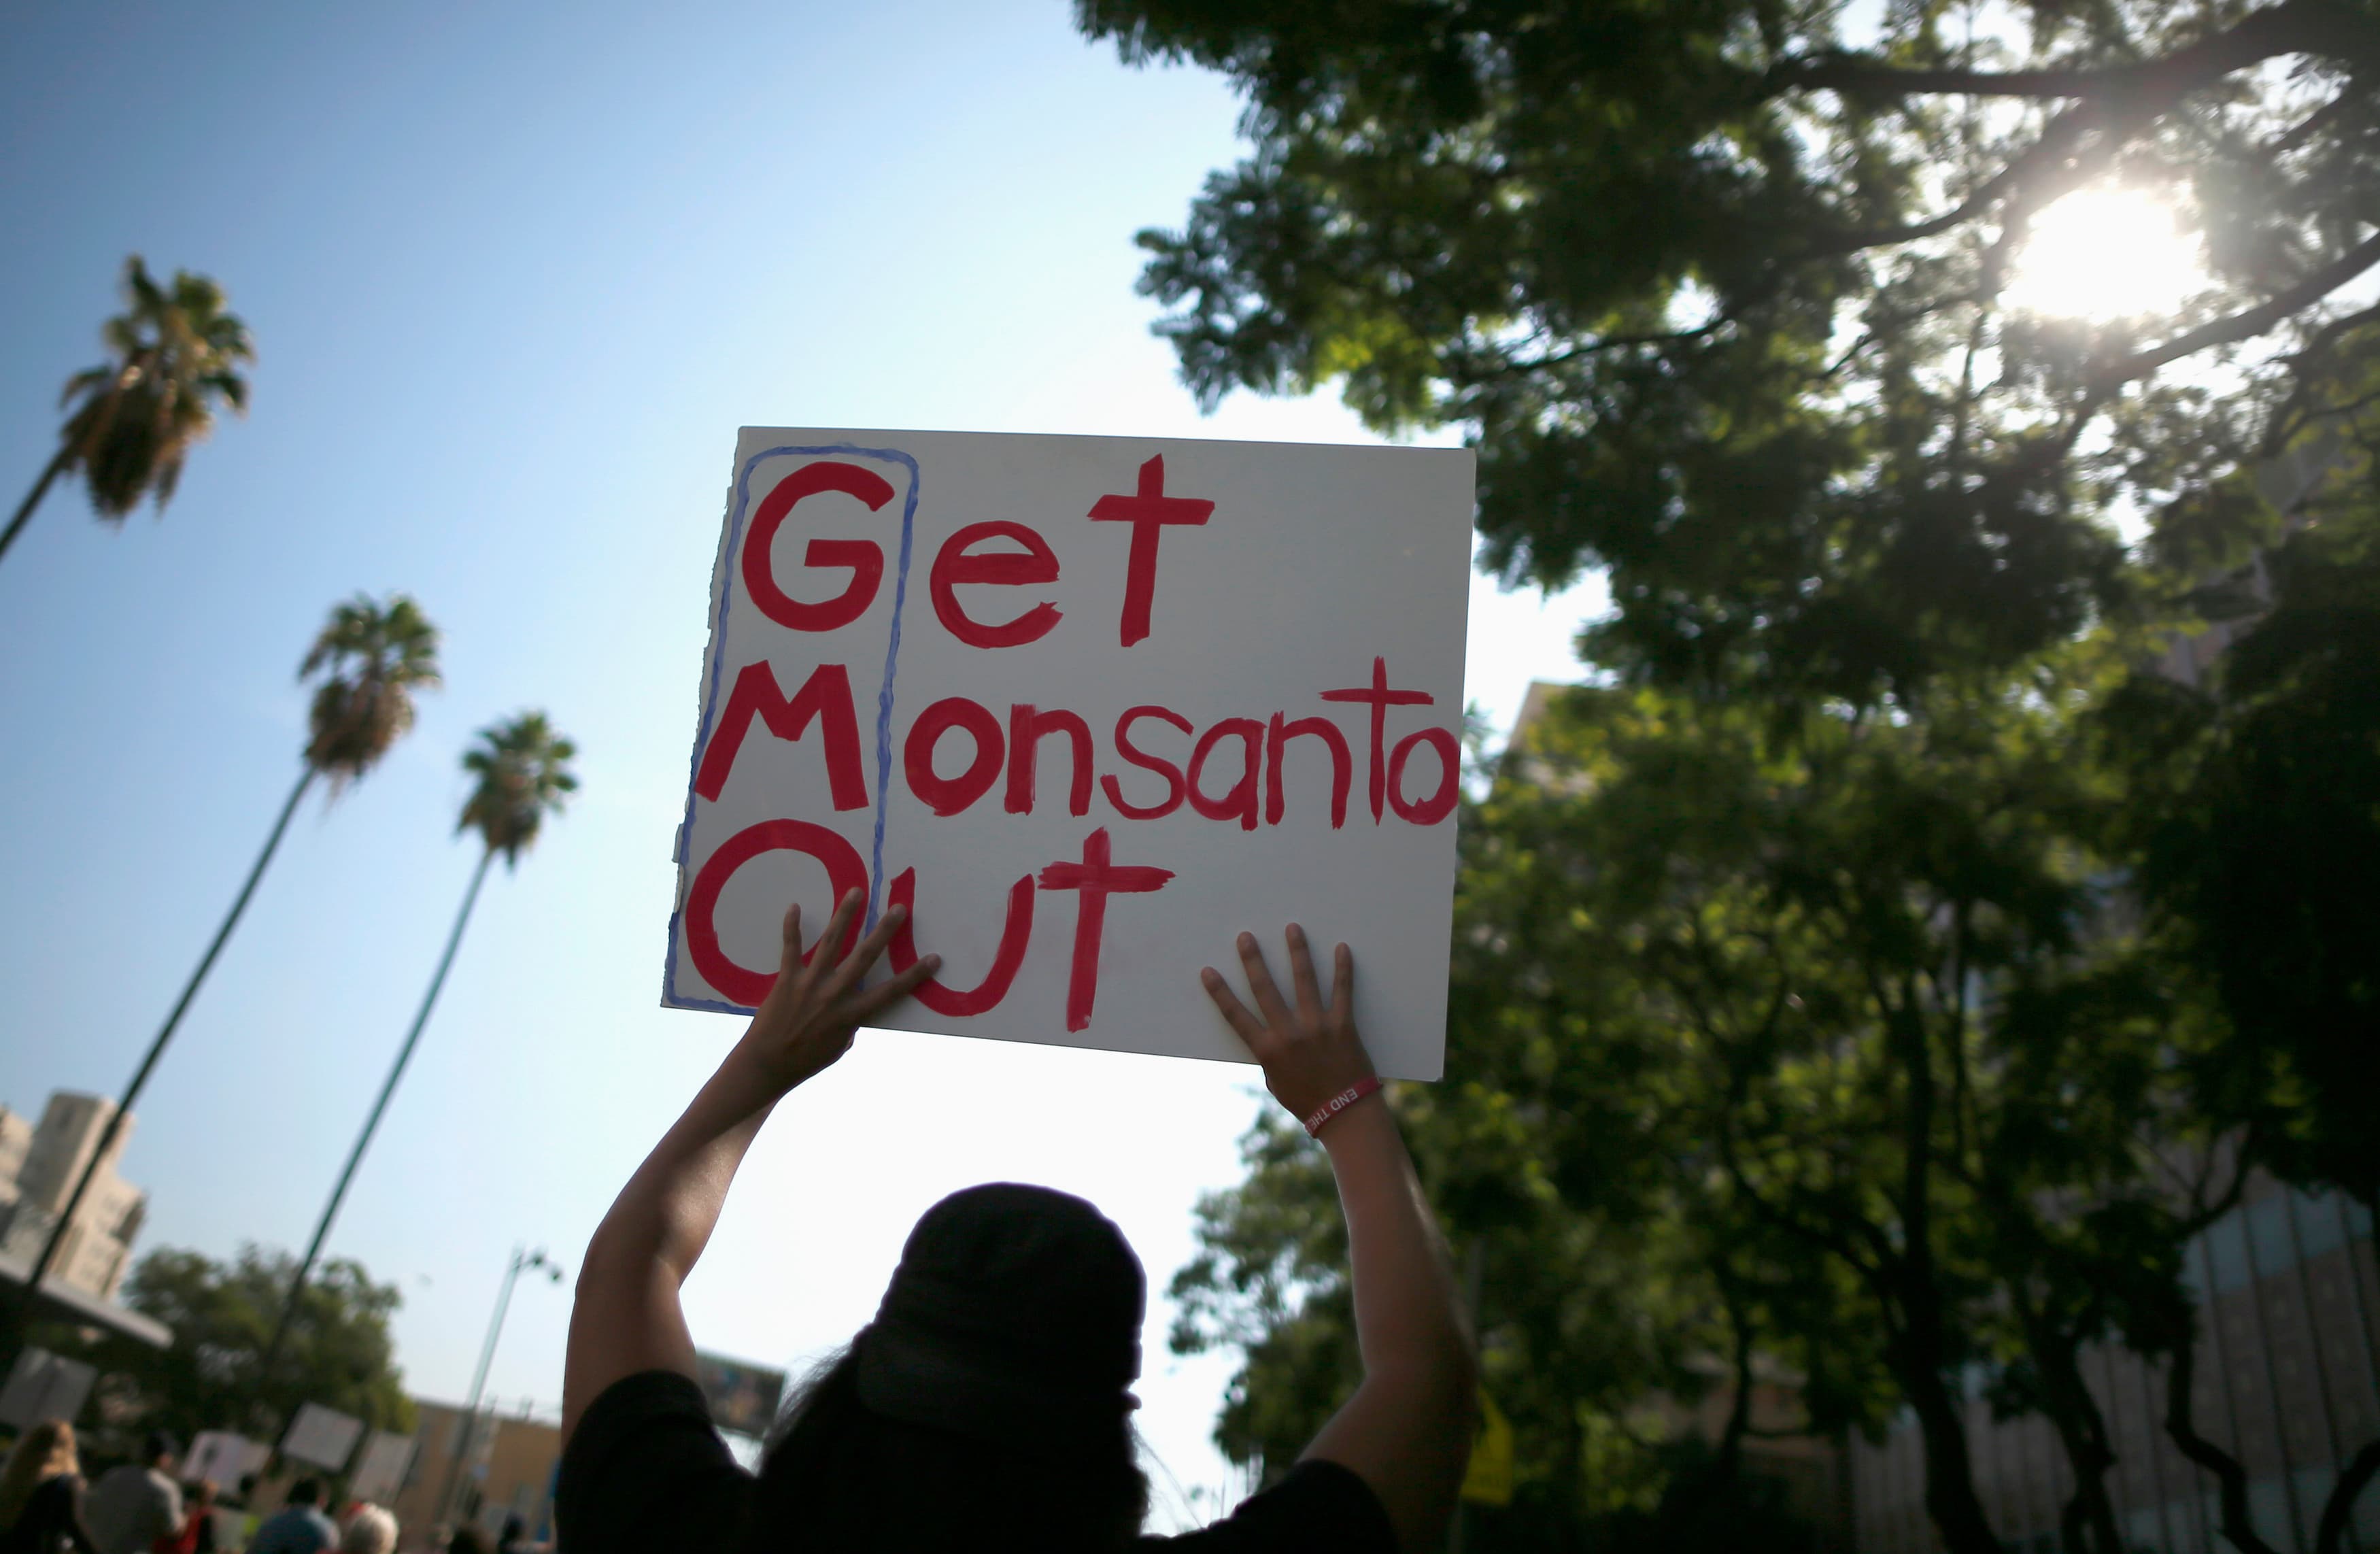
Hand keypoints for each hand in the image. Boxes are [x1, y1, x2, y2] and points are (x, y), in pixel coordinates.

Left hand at [727, 890, 937, 1100]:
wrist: (767, 1064)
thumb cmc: (806, 1060)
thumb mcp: (839, 1047)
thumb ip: (850, 1025)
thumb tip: (855, 1008)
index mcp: (851, 1015)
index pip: (891, 992)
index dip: (915, 975)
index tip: (934, 957)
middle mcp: (834, 995)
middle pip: (864, 957)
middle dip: (884, 931)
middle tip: (899, 908)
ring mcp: (810, 984)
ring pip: (831, 943)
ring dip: (844, 915)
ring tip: (855, 891)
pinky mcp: (786, 980)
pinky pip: (790, 948)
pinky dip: (791, 927)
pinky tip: (794, 906)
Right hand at [1201, 925, 1373, 1123]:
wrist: (1344, 1114)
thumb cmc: (1307, 1102)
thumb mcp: (1276, 1083)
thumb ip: (1269, 1058)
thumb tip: (1268, 1037)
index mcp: (1268, 1051)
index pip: (1236, 1015)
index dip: (1220, 992)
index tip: (1208, 971)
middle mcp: (1289, 1034)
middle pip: (1265, 989)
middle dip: (1253, 960)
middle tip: (1245, 937)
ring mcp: (1316, 1027)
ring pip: (1304, 981)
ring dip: (1297, 952)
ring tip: (1293, 928)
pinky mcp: (1342, 1025)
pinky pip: (1343, 991)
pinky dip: (1342, 969)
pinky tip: (1341, 948)